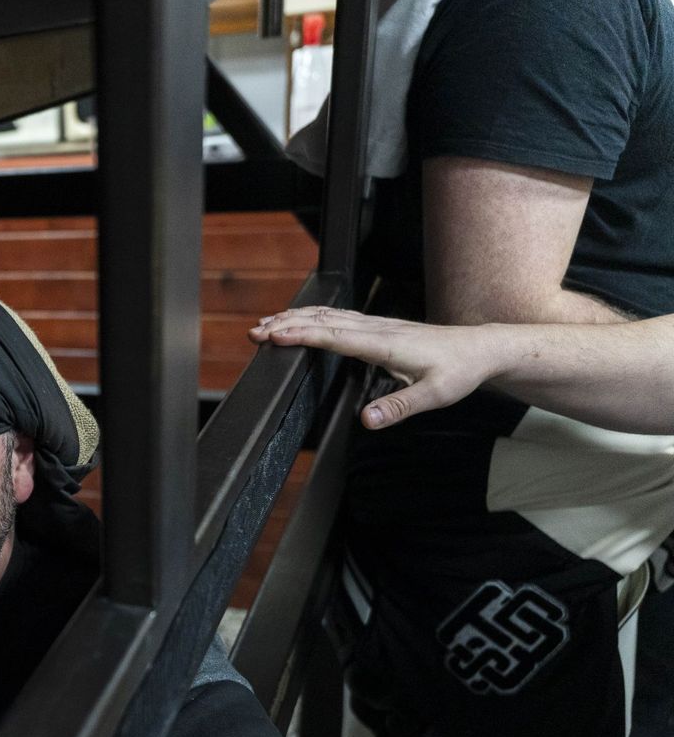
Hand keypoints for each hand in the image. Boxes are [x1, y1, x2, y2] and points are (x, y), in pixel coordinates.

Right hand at [249, 306, 495, 428]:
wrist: (480, 349)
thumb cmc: (459, 371)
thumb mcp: (434, 396)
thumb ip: (398, 407)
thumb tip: (366, 420)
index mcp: (387, 345)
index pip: (336, 337)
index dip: (303, 336)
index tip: (275, 336)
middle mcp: (378, 330)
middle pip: (324, 322)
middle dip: (287, 324)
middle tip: (255, 333)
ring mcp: (377, 325)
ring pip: (328, 316)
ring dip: (295, 318)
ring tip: (266, 325)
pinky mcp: (378, 327)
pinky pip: (338, 318)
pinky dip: (313, 318)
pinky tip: (301, 320)